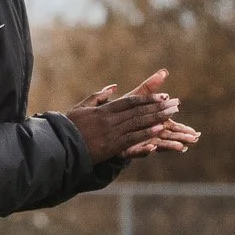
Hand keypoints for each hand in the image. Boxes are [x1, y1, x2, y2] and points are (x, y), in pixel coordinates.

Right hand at [63, 69, 196, 162]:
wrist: (59, 147)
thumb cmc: (69, 128)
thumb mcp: (81, 108)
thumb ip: (98, 97)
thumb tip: (112, 87)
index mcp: (104, 110)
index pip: (130, 101)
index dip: (147, 99)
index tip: (162, 96)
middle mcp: (110, 119)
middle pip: (138, 110)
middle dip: (158, 107)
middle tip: (175, 103)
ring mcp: (112, 132)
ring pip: (138, 122)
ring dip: (157, 118)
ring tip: (172, 114)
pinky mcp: (112, 146)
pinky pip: (132, 138)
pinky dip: (146, 133)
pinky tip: (159, 130)